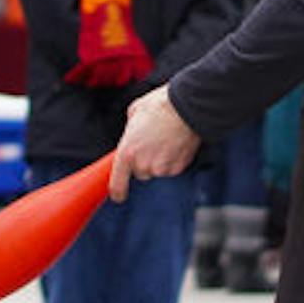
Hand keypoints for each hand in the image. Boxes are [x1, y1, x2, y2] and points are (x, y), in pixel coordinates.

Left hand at [108, 86, 202, 201]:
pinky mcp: (178, 168)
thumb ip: (129, 132)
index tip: (118, 196)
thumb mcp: (133, 114)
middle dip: (144, 161)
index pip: (117, 183)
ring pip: (157, 170)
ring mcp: (162, 168)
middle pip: (140, 173)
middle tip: (151, 141)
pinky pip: (171, 168)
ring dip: (159, 159)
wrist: (186, 107)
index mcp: (127, 152)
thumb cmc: (158, 106)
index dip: (117, 192)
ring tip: (164, 138)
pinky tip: (175, 142)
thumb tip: (132, 137)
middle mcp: (143, 165)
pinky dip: (173, 159)